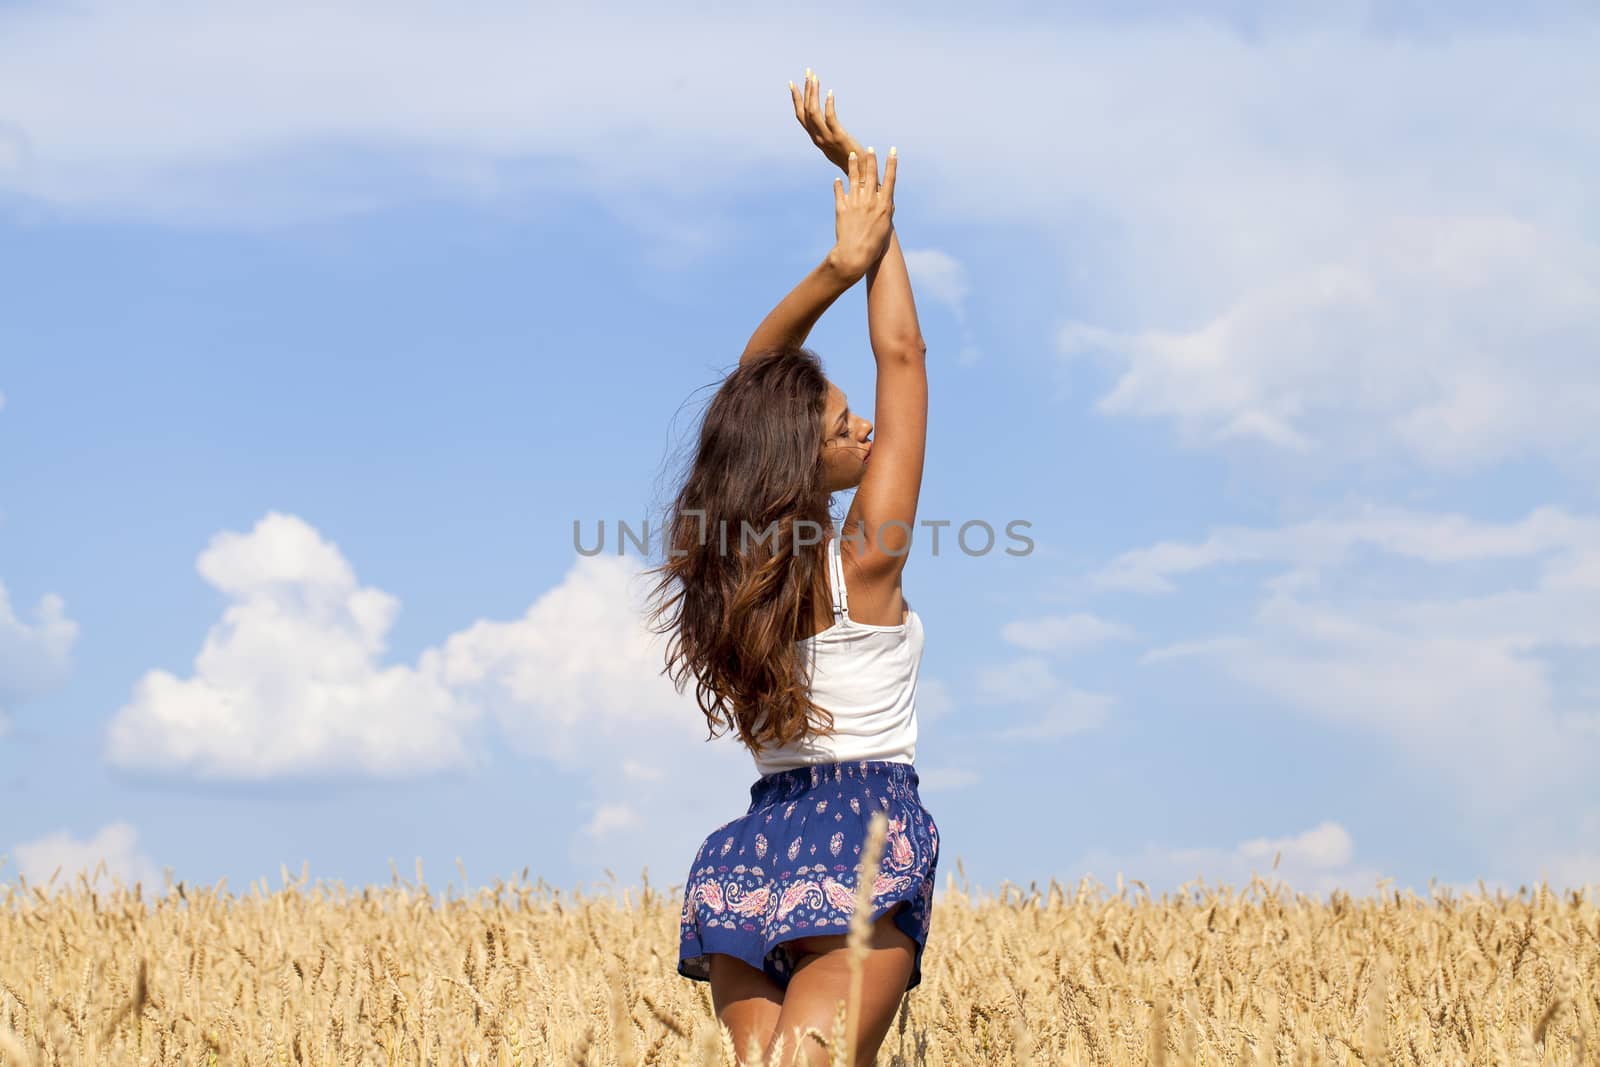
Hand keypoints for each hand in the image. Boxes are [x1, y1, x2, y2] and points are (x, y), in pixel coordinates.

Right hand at [790, 69, 864, 173]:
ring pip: (813, 112)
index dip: (796, 100)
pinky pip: (830, 118)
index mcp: (816, 138)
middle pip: (805, 111)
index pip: (801, 116)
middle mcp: (818, 138)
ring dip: (813, 93)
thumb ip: (830, 135)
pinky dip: (829, 104)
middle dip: (805, 90)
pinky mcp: (838, 138)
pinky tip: (831, 93)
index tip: (793, 84)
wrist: (860, 175)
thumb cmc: (851, 161)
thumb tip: (828, 124)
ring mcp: (827, 138)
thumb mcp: (835, 147)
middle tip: (807, 72)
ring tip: (815, 77)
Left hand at [830, 146, 895, 281]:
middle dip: (871, 159)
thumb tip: (888, 204)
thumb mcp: (885, 227)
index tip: (892, 150)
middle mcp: (870, 201)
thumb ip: (886, 212)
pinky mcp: (842, 208)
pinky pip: (840, 192)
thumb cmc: (874, 246)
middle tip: (869, 148)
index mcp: (884, 205)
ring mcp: (855, 203)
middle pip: (871, 175)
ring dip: (853, 165)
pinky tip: (837, 179)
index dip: (891, 163)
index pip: (889, 179)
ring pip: (854, 179)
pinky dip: (838, 185)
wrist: (855, 254)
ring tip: (852, 154)